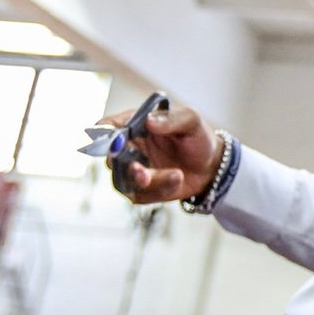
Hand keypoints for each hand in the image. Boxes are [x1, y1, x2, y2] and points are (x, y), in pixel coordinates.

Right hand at [94, 102, 222, 204]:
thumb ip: (172, 119)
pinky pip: (142, 195)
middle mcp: (128, 148)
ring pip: (125, 180)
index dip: (103, 133)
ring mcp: (132, 171)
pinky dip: (162, 189)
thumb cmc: (197, 137)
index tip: (113, 141)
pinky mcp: (140, 191)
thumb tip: (149, 121)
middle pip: (110, 158)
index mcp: (135, 125)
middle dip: (125, 165)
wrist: (210, 165)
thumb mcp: (191, 121)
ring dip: (148, 180)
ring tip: (176, 175)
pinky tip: (179, 179)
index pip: (108, 126)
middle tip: (141, 170)